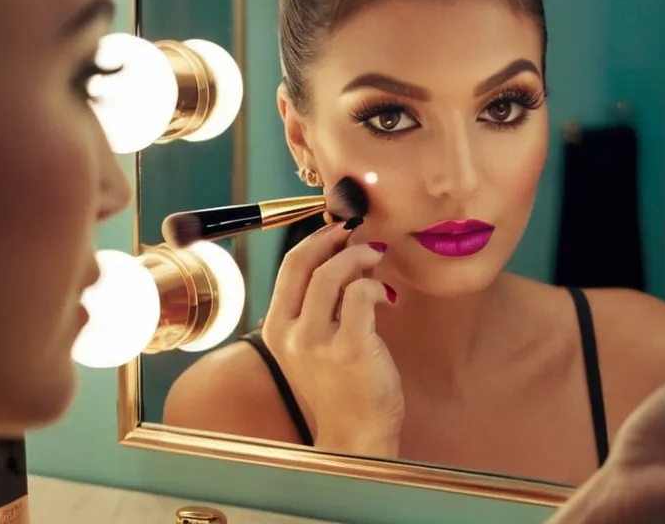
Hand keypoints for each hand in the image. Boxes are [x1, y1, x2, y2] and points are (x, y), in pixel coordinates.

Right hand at [261, 222, 402, 455]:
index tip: (338, 230)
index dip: (315, 239)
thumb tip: (346, 253)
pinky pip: (361, 295)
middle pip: (306, 263)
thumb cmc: (342, 385)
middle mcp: (289, 333)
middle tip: (360, 234)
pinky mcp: (349, 349)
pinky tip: (387, 296)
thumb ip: (324, 302)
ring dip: (358, 256)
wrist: (355, 434)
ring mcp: (316, 342)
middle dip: (335, 239)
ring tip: (377, 258)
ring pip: (332, 274)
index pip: (289, 266)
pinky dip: (376, 286)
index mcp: (277, 327)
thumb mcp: (317, 342)